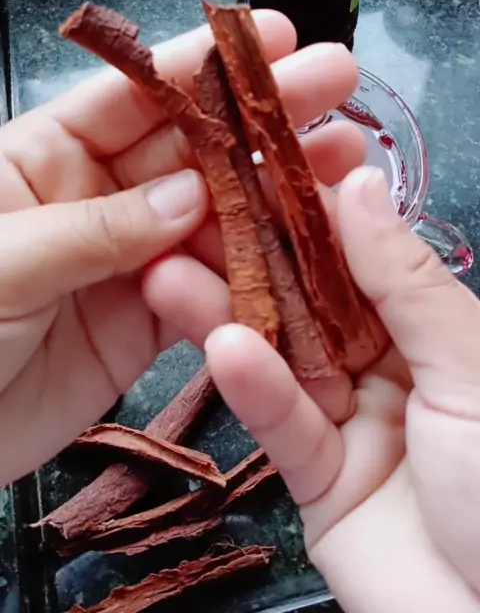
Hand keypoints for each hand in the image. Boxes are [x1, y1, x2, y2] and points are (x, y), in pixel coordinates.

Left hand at [0, 12, 363, 484]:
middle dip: (261, 116)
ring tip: (343, 166)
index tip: (271, 37)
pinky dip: (257, 277)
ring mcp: (127, 259)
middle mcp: (94, 196)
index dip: (202, 65)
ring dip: (276, 195)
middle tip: (334, 83)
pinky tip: (305, 254)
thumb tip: (191, 195)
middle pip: (190, 147)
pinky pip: (211, 290)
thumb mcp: (2, 264)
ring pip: (214, 217)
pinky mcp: (146, 320)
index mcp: (45, 156)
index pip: (132, 95)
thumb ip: (95, 227)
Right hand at [205, 169, 479, 612]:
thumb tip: (363, 184)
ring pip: (286, 358)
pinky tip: (223, 349)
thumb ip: (406, 280)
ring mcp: (352, 422)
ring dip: (229, 314)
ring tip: (171, 270)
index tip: (256, 166)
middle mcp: (391, 366)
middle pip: (310, 303)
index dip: (310, 213)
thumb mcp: (470, 366)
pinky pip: (286, 427)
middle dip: (253, 258)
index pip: (359, 257)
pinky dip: (254, 388)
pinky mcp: (319, 481)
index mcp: (432, 328)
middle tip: (190, 212)